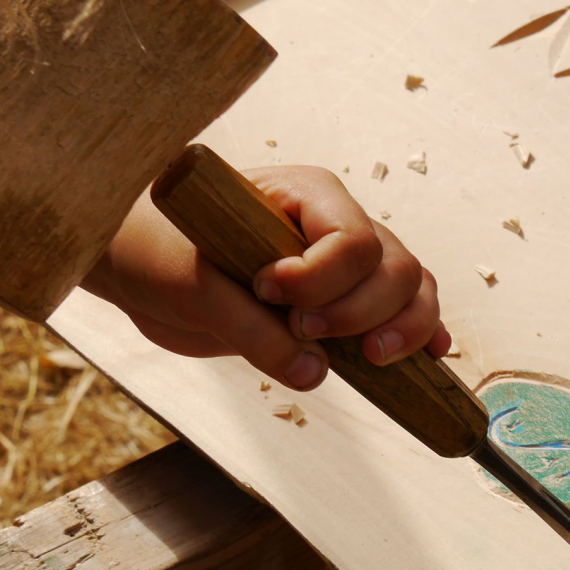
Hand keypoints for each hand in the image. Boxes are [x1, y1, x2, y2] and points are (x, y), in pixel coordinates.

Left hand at [87, 166, 449, 389]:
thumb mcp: (193, 288)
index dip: (322, 279)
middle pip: (395, 266)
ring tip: (369, 360)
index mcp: (303, 194)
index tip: (266, 291)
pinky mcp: (340, 302)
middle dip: (361, 310)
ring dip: (402, 328)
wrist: (143, 266)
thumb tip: (315, 374)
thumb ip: (250, 328)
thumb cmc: (159, 253)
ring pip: (409, 288)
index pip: (351, 238)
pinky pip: (400, 310)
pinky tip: (426, 359)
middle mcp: (334, 222)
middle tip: (303, 331)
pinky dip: (416, 334)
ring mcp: (343, 263)